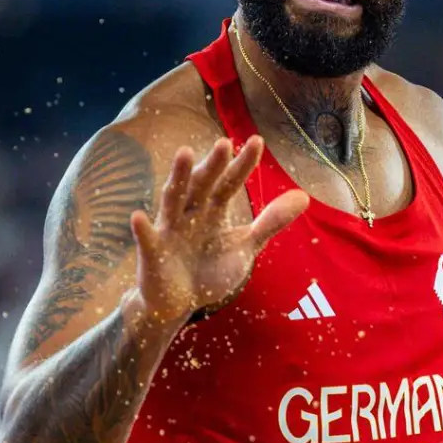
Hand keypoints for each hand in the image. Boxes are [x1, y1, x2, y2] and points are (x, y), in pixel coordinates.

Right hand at [129, 135, 308, 322]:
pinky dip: (142, 229)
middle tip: (225, 142)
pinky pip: (146, 239)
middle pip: (203, 184)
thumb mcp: (246, 245)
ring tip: (184, 153)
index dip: (242, 164)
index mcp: (213, 209)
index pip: (230, 182)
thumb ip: (271, 221)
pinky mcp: (152, 253)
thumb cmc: (211, 269)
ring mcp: (169, 230)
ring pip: (173, 200)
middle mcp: (191, 213)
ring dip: (178, 178)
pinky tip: (138, 216)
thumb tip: (304, 196)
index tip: (257, 141)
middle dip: (213, 165)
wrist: (180, 302)